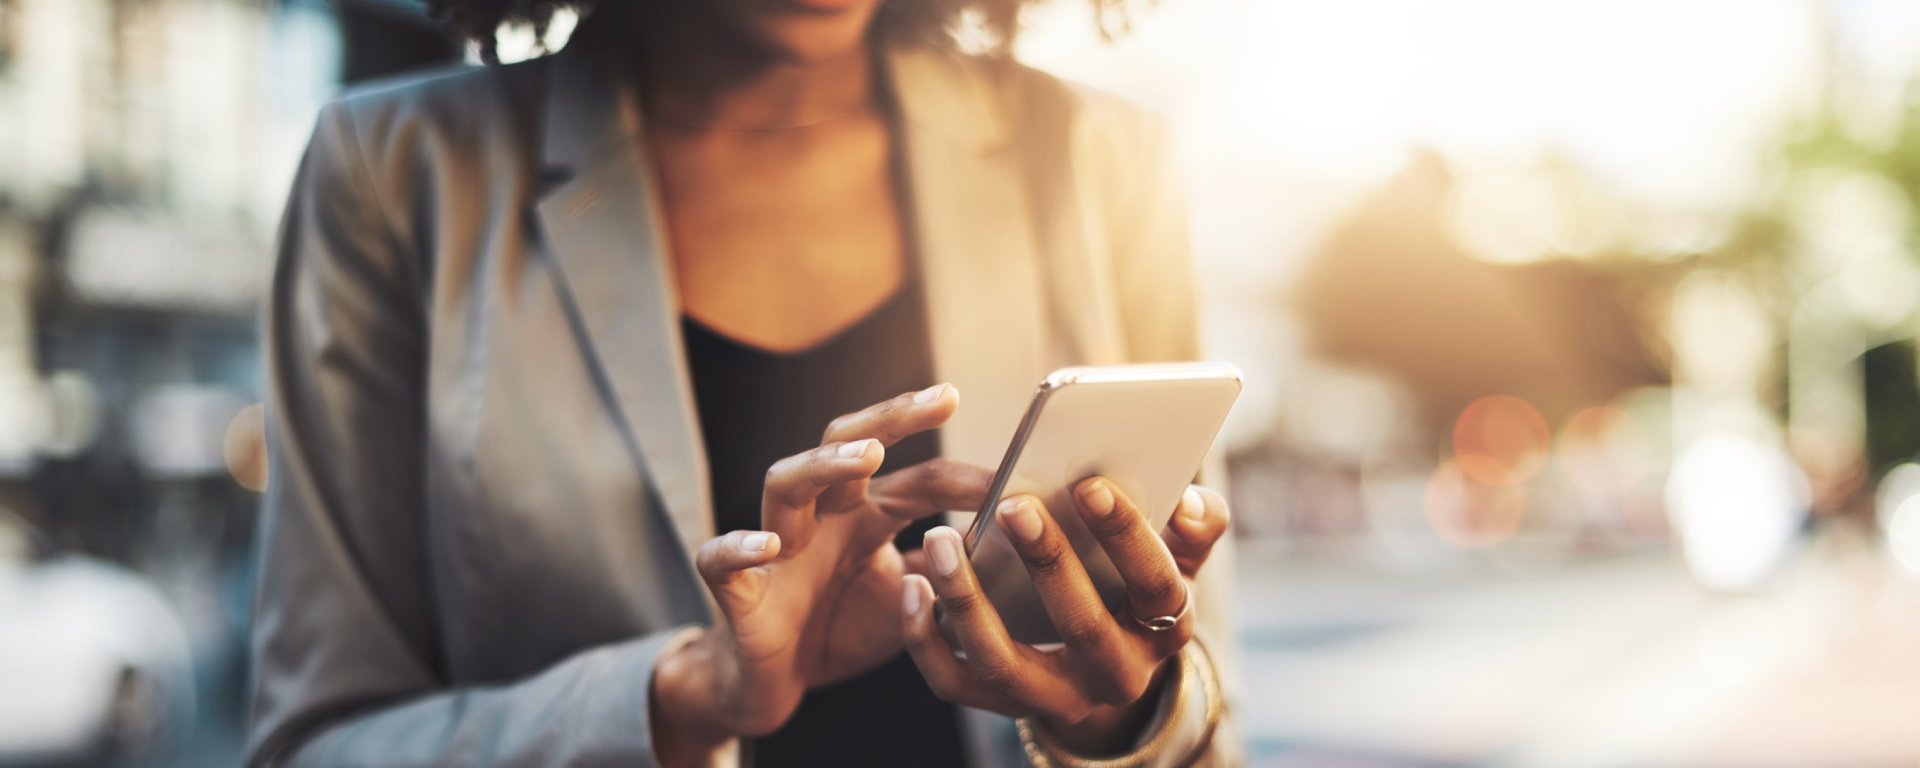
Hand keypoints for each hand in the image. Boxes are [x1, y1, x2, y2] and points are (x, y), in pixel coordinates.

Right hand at [650, 384, 992, 762]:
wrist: (773, 684)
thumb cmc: (840, 629)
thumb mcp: (911, 601)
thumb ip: (949, 573)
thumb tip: (1012, 549)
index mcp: (865, 515)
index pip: (919, 479)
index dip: (967, 477)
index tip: (1020, 475)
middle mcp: (821, 517)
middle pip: (846, 444)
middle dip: (892, 417)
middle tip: (943, 397)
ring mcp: (776, 548)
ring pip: (785, 483)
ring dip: (824, 464)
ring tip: (869, 455)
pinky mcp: (738, 592)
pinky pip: (721, 560)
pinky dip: (739, 547)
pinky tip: (768, 544)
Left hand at [900, 478, 1230, 752]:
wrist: (1104, 660)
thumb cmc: (1134, 584)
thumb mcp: (1177, 558)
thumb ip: (1195, 527)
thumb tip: (1193, 502)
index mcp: (1164, 630)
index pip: (1155, 586)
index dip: (1127, 536)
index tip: (1090, 485)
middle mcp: (1114, 676)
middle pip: (1081, 626)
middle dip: (1048, 562)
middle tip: (1014, 503)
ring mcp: (1055, 697)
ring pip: (1004, 663)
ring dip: (967, 600)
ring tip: (940, 539)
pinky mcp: (1001, 704)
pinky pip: (954, 682)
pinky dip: (925, 639)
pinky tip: (912, 584)